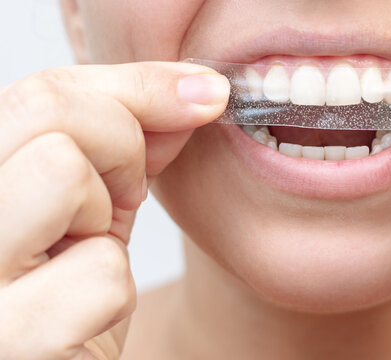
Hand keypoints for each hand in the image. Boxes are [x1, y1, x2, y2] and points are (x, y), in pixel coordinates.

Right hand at [0, 62, 228, 358]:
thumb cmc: (71, 295)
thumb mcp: (92, 210)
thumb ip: (124, 150)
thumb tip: (194, 91)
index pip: (43, 92)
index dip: (138, 85)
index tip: (204, 93)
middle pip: (51, 110)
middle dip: (122, 144)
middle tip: (123, 196)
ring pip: (63, 172)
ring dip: (103, 219)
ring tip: (81, 257)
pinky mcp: (13, 341)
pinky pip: (99, 274)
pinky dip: (112, 295)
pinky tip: (81, 319)